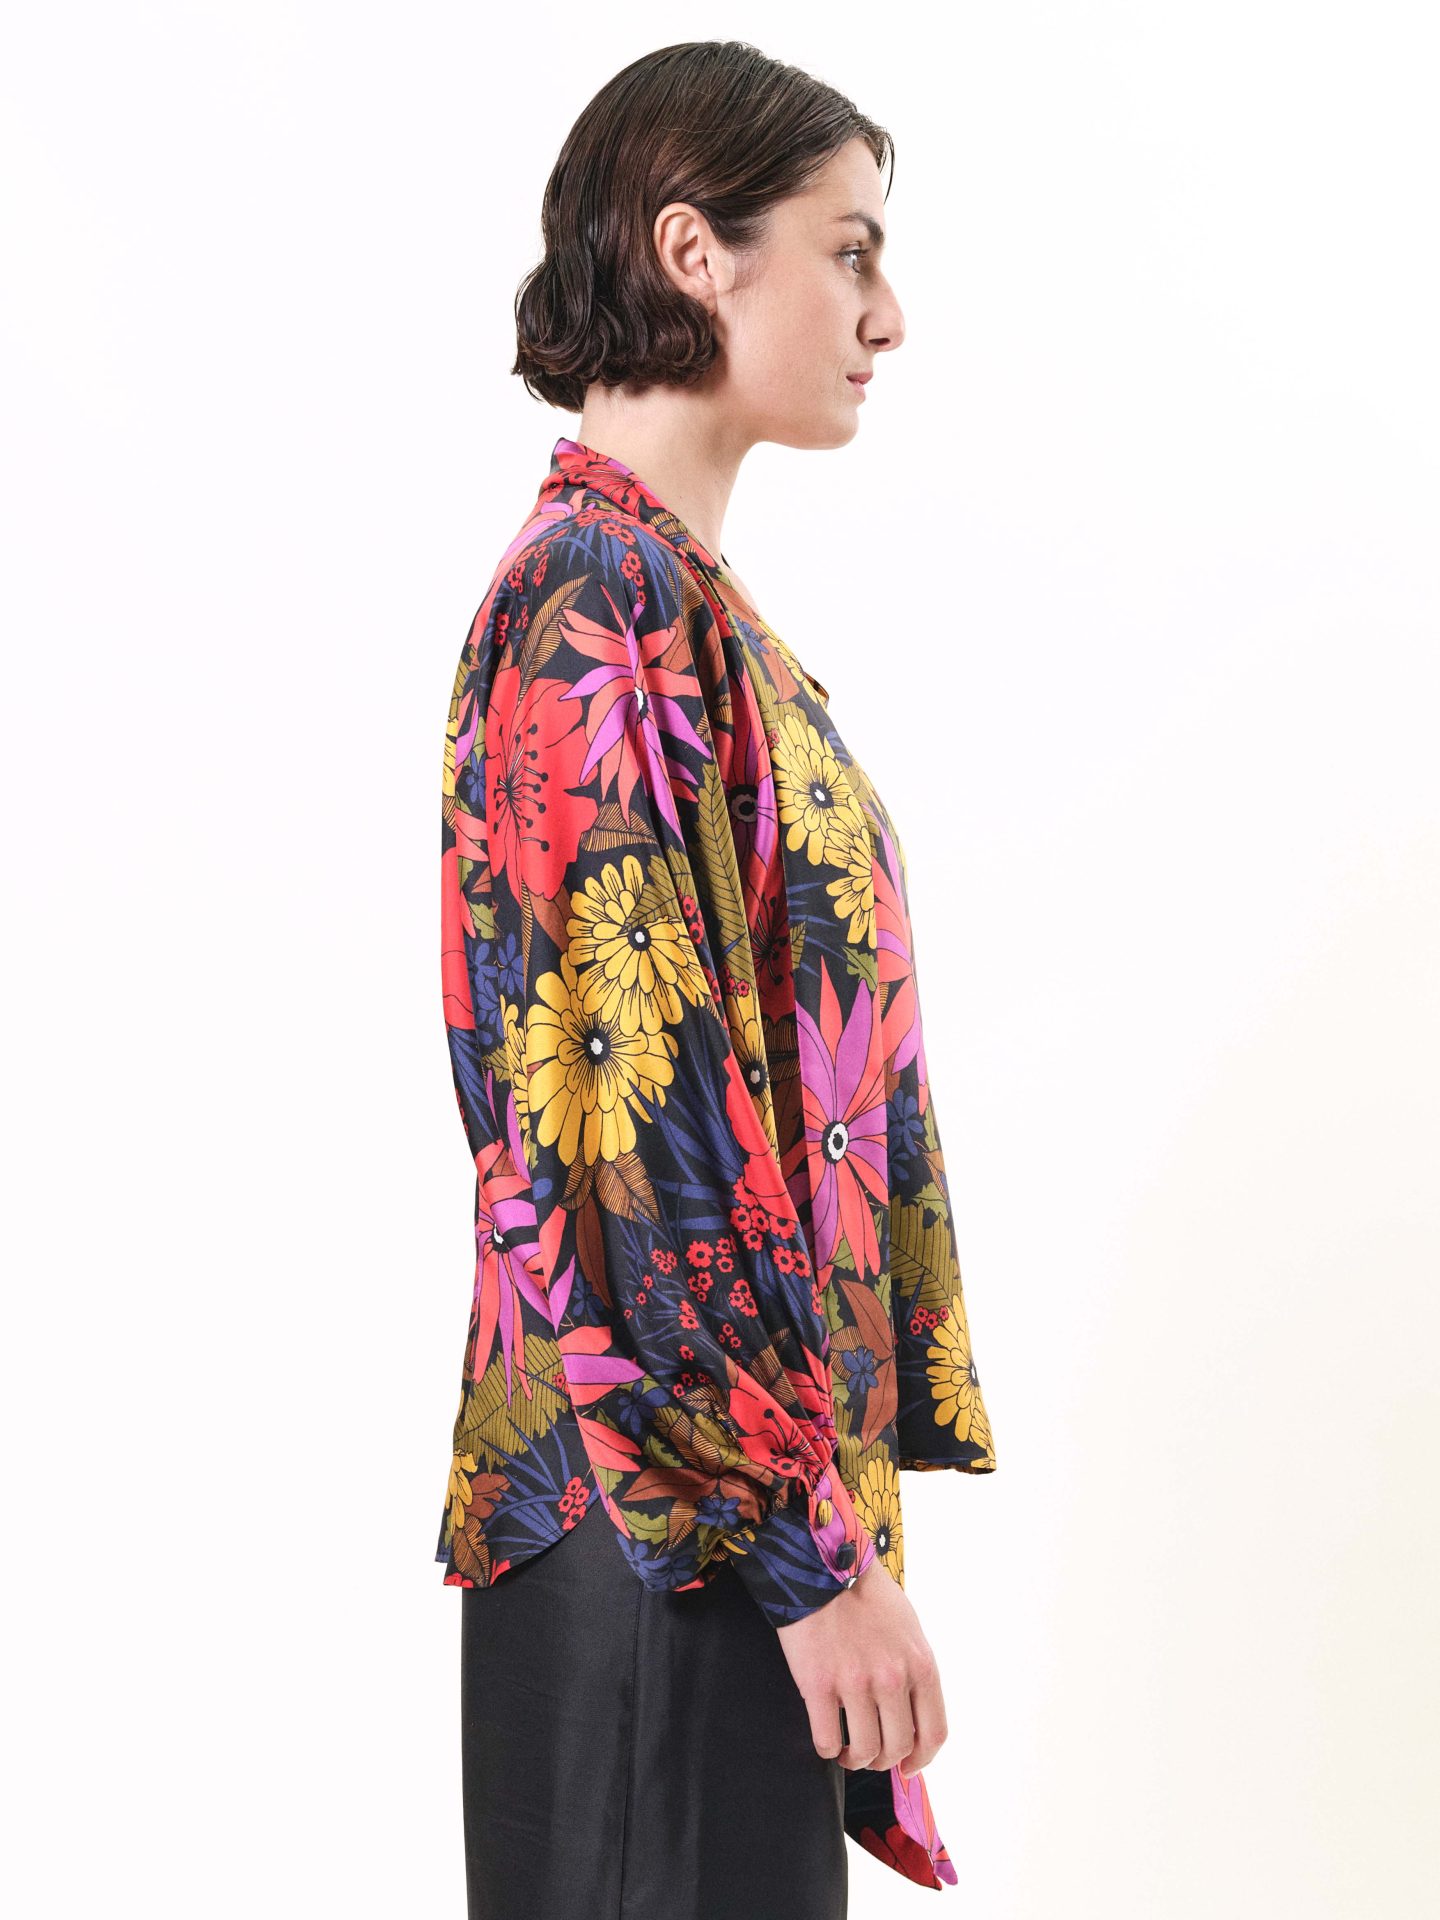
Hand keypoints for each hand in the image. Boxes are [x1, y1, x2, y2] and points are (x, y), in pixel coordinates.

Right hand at [775, 1556, 947, 1775]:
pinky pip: (826, 1740)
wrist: (820, 1566)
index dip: (922, 1759)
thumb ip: (914, 1669)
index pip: (934, 1733)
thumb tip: (913, 1710)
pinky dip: (827, 1749)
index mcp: (920, 1665)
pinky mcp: (818, 1684)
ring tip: (846, 1752)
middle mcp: (892, 1679)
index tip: (908, 1766)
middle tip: (870, 1755)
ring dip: (855, 1759)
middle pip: (898, 1748)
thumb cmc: (865, 1594)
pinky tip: (827, 1740)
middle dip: (884, 1760)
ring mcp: (855, 1684)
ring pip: (863, 1751)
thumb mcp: (908, 1627)